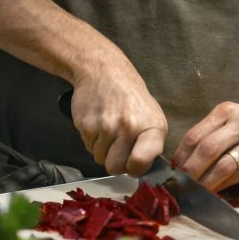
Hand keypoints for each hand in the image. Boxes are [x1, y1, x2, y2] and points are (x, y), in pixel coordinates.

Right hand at [70, 60, 167, 176]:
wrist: (103, 71)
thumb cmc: (129, 95)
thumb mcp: (151, 115)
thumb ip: (150, 143)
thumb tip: (143, 168)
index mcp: (151, 127)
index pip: (141, 162)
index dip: (135, 169)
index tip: (133, 164)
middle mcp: (129, 128)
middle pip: (116, 168)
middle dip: (115, 162)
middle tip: (118, 148)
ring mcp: (106, 127)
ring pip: (100, 159)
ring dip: (103, 150)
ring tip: (108, 130)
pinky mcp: (86, 126)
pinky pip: (88, 148)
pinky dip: (92, 141)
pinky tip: (98, 124)